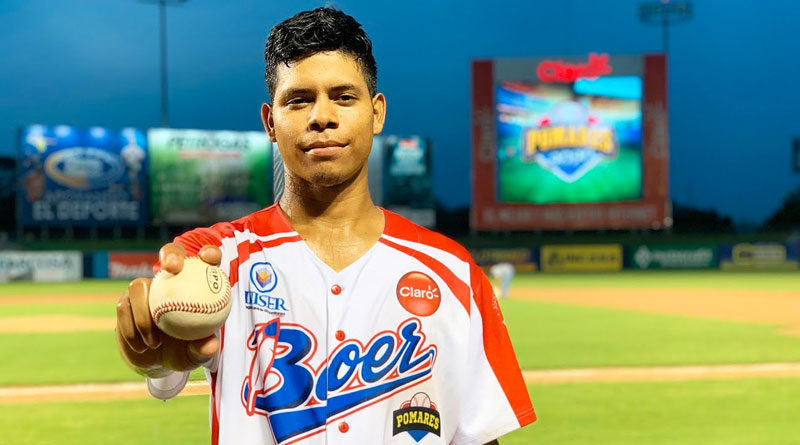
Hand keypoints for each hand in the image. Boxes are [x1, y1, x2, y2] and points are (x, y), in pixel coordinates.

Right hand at [115, 243, 222, 377]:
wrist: (156, 360)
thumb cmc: (183, 351)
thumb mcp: (196, 354)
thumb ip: (203, 349)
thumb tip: (210, 345)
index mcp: (195, 284)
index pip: (206, 260)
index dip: (209, 252)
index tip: (211, 258)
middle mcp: (170, 280)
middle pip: (170, 254)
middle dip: (171, 255)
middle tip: (172, 268)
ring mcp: (145, 289)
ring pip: (138, 286)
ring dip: (144, 314)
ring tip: (154, 342)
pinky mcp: (126, 302)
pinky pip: (124, 309)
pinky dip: (132, 329)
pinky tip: (141, 347)